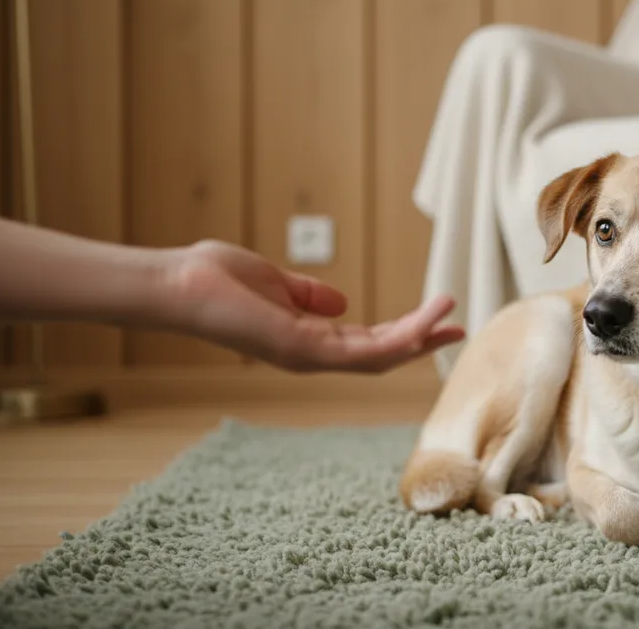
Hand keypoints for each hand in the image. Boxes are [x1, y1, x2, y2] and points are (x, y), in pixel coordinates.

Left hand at [161, 240, 463, 372]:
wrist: (178, 284)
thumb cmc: (214, 279)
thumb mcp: (275, 282)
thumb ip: (308, 294)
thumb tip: (341, 302)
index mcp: (307, 339)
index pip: (366, 342)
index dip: (404, 333)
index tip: (437, 317)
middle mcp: (311, 354)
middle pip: (381, 356)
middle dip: (421, 342)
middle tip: (459, 328)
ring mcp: (308, 356)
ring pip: (379, 357)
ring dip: (419, 339)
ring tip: (452, 317)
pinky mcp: (302, 349)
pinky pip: (363, 351)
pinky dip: (399, 338)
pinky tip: (423, 323)